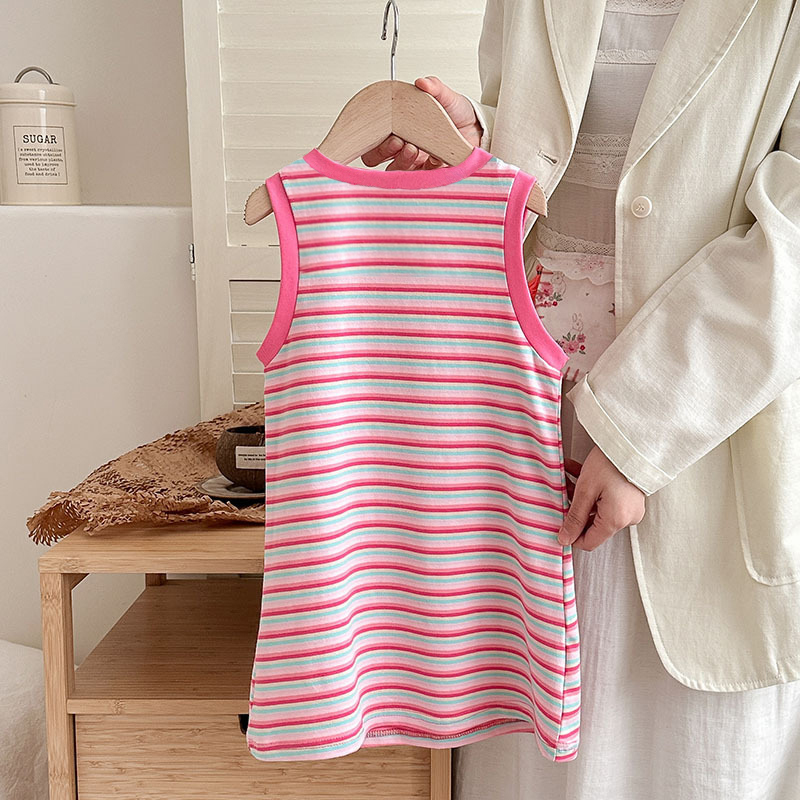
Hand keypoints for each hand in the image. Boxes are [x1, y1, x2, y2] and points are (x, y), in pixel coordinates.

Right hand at [360, 75, 483, 171]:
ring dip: (401, 160)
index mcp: (399, 128)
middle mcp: (402, 148)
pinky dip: (421, 170)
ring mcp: (414, 164)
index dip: (374, 136)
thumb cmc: (457, 116)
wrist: (478, 130)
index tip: (386, 128)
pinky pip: (416, 181)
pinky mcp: (428, 176)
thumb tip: (423, 82)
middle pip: (375, 157)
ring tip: (413, 149)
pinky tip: (432, 159)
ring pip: (393, 170)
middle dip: (383, 150)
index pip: (373, 137)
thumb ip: (435, 88)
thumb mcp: (446, 97)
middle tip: (398, 141)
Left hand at [557, 446, 645, 550]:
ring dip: (580, 496)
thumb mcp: (586, 490)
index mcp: (616, 521)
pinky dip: (592, 491)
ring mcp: (630, 508)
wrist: (632, 441)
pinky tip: (576, 471)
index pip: (589, 542)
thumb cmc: (610, 464)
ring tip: (566, 476)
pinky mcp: (630, 497)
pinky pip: (606, 500)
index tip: (558, 520)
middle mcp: (626, 519)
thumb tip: (564, 540)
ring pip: (597, 509)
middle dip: (574, 509)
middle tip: (561, 492)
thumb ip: (575, 517)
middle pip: (592, 524)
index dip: (570, 534)